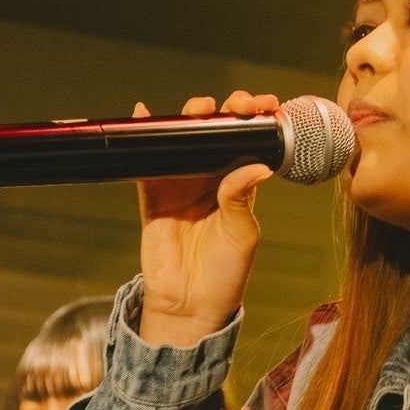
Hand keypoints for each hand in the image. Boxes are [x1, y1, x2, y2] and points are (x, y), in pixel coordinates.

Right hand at [136, 90, 278, 347]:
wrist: (191, 304)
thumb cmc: (226, 273)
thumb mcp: (243, 234)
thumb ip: (242, 197)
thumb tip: (255, 166)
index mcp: (239, 184)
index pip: (248, 142)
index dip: (256, 121)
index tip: (266, 108)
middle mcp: (210, 178)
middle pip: (215, 132)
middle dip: (226, 110)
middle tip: (236, 105)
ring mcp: (180, 183)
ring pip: (184, 139)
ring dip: (190, 116)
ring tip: (199, 108)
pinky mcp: (153, 194)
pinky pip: (146, 161)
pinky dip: (144, 135)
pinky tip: (143, 114)